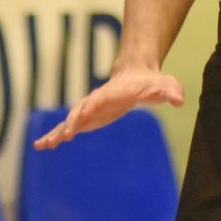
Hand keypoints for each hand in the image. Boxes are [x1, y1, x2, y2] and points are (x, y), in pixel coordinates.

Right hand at [33, 66, 184, 149]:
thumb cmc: (151, 82)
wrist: (135, 75)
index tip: (78, 120)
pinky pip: (69, 128)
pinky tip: (43, 146)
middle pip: (79, 111)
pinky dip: (56, 135)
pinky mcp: (87, 118)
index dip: (89, 109)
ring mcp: (89, 109)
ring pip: (69, 121)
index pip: (98, 101)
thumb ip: (170, 90)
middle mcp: (96, 101)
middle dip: (70, 123)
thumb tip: (178, 100)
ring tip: (42, 145)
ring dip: (56, 132)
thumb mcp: (164, 84)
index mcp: (112, 93)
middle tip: (62, 136)